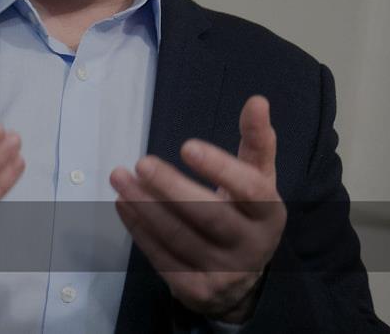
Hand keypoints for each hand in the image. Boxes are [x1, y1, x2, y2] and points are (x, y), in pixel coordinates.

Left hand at [109, 95, 284, 322]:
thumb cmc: (245, 214)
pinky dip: (138, 227)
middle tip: (142, 162)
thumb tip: (257, 100)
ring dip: (144, 205)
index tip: (187, 145)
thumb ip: (256, 142)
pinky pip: (161, 255)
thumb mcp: (258, 180)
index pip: (250, 190)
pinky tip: (123, 202)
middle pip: (209, 215)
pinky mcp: (193, 289)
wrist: (240, 279)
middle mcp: (251, 246)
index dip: (220, 167)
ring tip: (120, 176)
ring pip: (178, 236)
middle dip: (171, 188)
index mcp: (270, 214)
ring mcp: (222, 272)